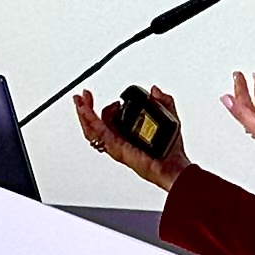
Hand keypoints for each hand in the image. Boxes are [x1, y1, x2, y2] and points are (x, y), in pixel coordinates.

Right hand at [74, 84, 188, 192]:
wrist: (173, 164)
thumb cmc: (171, 149)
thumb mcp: (169, 116)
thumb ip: (163, 101)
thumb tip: (154, 89)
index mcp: (126, 132)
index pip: (105, 120)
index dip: (97, 107)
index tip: (92, 95)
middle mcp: (118, 139)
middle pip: (94, 124)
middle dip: (85, 108)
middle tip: (83, 96)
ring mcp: (116, 144)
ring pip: (92, 130)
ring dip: (84, 114)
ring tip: (81, 101)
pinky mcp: (117, 148)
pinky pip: (101, 134)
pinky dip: (91, 122)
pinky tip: (86, 112)